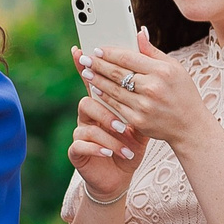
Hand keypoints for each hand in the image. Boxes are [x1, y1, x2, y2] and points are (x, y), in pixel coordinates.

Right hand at [69, 47, 150, 199]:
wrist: (124, 173)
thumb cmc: (133, 142)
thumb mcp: (143, 116)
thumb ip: (144, 92)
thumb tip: (146, 54)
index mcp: (102, 103)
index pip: (94, 81)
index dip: (86, 66)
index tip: (81, 51)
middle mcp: (88, 115)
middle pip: (89, 99)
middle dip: (107, 105)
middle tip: (124, 113)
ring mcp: (80, 132)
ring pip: (85, 122)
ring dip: (106, 129)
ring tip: (124, 136)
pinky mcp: (77, 151)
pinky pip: (80, 144)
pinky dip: (97, 147)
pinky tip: (111, 151)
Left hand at [80, 34, 211, 151]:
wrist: (190, 126)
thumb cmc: (183, 93)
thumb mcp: (175, 68)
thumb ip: (153, 51)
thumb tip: (139, 32)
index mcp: (162, 71)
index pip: (128, 57)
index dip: (109, 53)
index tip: (97, 49)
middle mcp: (152, 88)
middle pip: (117, 73)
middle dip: (98, 65)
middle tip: (85, 58)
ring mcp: (144, 106)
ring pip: (113, 90)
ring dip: (97, 80)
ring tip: (86, 72)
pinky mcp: (138, 120)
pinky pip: (116, 105)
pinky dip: (104, 97)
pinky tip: (97, 89)